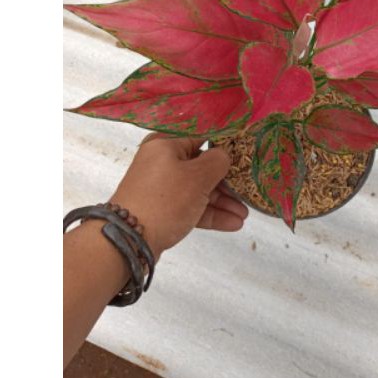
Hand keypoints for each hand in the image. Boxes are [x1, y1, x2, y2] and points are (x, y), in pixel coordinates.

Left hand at [109, 134, 246, 256]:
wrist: (128, 241)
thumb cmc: (165, 200)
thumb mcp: (197, 176)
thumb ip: (218, 160)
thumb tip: (225, 155)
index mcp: (166, 144)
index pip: (202, 136)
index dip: (226, 144)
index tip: (247, 151)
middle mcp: (162, 161)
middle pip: (202, 165)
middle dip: (227, 181)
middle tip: (249, 189)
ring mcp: (161, 187)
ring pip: (198, 189)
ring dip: (222, 201)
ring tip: (245, 214)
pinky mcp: (162, 210)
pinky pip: (191, 207)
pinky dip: (210, 213)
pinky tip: (233, 223)